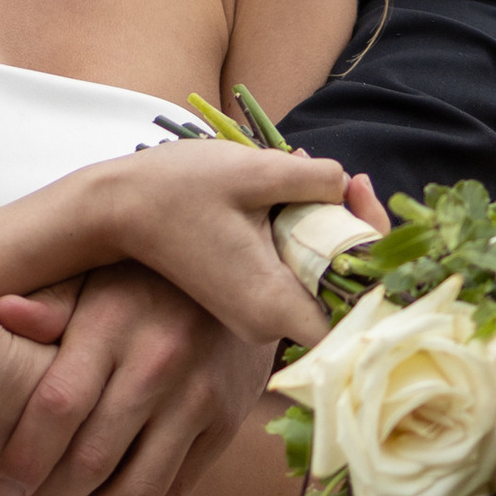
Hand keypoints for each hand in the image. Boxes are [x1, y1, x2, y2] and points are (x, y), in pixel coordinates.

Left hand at [0, 261, 273, 495]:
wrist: (240, 274)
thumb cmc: (145, 277)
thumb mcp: (95, 272)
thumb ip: (51, 302)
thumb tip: (3, 314)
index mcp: (113, 322)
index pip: (59, 404)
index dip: (26, 455)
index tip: (8, 481)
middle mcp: (159, 362)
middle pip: (93, 457)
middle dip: (53, 495)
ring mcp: (198, 397)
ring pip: (138, 487)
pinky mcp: (226, 423)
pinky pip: (178, 490)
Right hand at [118, 138, 353, 350]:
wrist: (116, 208)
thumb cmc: (177, 189)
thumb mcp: (254, 172)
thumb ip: (315, 180)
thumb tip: (350, 187)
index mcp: (273, 305)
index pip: (357, 312)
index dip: (378, 266)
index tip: (366, 204)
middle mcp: (269, 323)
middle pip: (345, 293)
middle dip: (358, 235)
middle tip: (352, 181)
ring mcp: (258, 314)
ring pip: (324, 280)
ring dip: (333, 231)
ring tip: (324, 179)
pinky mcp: (251, 298)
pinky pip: (299, 273)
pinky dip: (309, 237)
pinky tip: (300, 195)